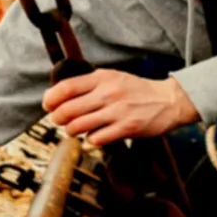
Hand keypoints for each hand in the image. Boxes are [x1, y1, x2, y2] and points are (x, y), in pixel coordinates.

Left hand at [42, 69, 200, 146]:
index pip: (66, 87)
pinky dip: (91, 139)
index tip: (47, 105)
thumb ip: (90, 84)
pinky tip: (96, 135)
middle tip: (59, 120)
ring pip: (78, 126)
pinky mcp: (126, 128)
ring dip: (71, 131)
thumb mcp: (113, 77)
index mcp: (102, 78)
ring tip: (74, 130)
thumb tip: (61, 94)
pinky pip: (96, 139)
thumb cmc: (137, 90)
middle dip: (57, 118)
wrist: (168, 100)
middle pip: (67, 109)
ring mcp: (117, 111)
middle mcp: (108, 93)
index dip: (51, 98)